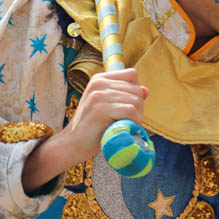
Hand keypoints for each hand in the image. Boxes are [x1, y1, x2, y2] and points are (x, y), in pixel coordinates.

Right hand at [21, 68, 148, 192]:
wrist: (72, 144)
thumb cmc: (92, 127)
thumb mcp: (108, 106)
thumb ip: (125, 96)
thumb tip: (146, 90)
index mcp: (99, 79)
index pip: (132, 75)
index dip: (136, 91)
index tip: (128, 107)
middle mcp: (98, 83)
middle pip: (136, 89)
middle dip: (139, 107)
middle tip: (130, 122)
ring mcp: (98, 95)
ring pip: (135, 100)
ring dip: (137, 116)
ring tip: (127, 126)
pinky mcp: (100, 109)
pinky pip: (130, 111)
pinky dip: (134, 121)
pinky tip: (126, 128)